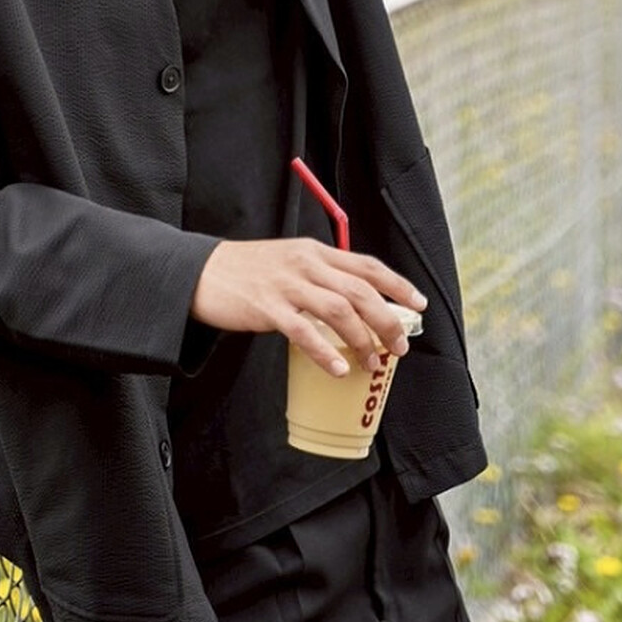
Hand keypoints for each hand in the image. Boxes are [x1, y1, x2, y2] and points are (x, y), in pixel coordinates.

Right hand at [191, 238, 426, 376]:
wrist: (203, 273)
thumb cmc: (249, 271)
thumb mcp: (290, 261)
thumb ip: (320, 276)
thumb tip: (355, 306)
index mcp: (315, 252)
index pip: (366, 265)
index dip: (397, 285)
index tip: (419, 304)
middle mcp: (306, 264)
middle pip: (360, 291)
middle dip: (387, 320)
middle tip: (399, 346)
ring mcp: (287, 285)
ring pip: (339, 310)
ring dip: (363, 340)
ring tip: (373, 363)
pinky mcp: (267, 307)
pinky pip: (304, 332)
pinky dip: (326, 352)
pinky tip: (340, 369)